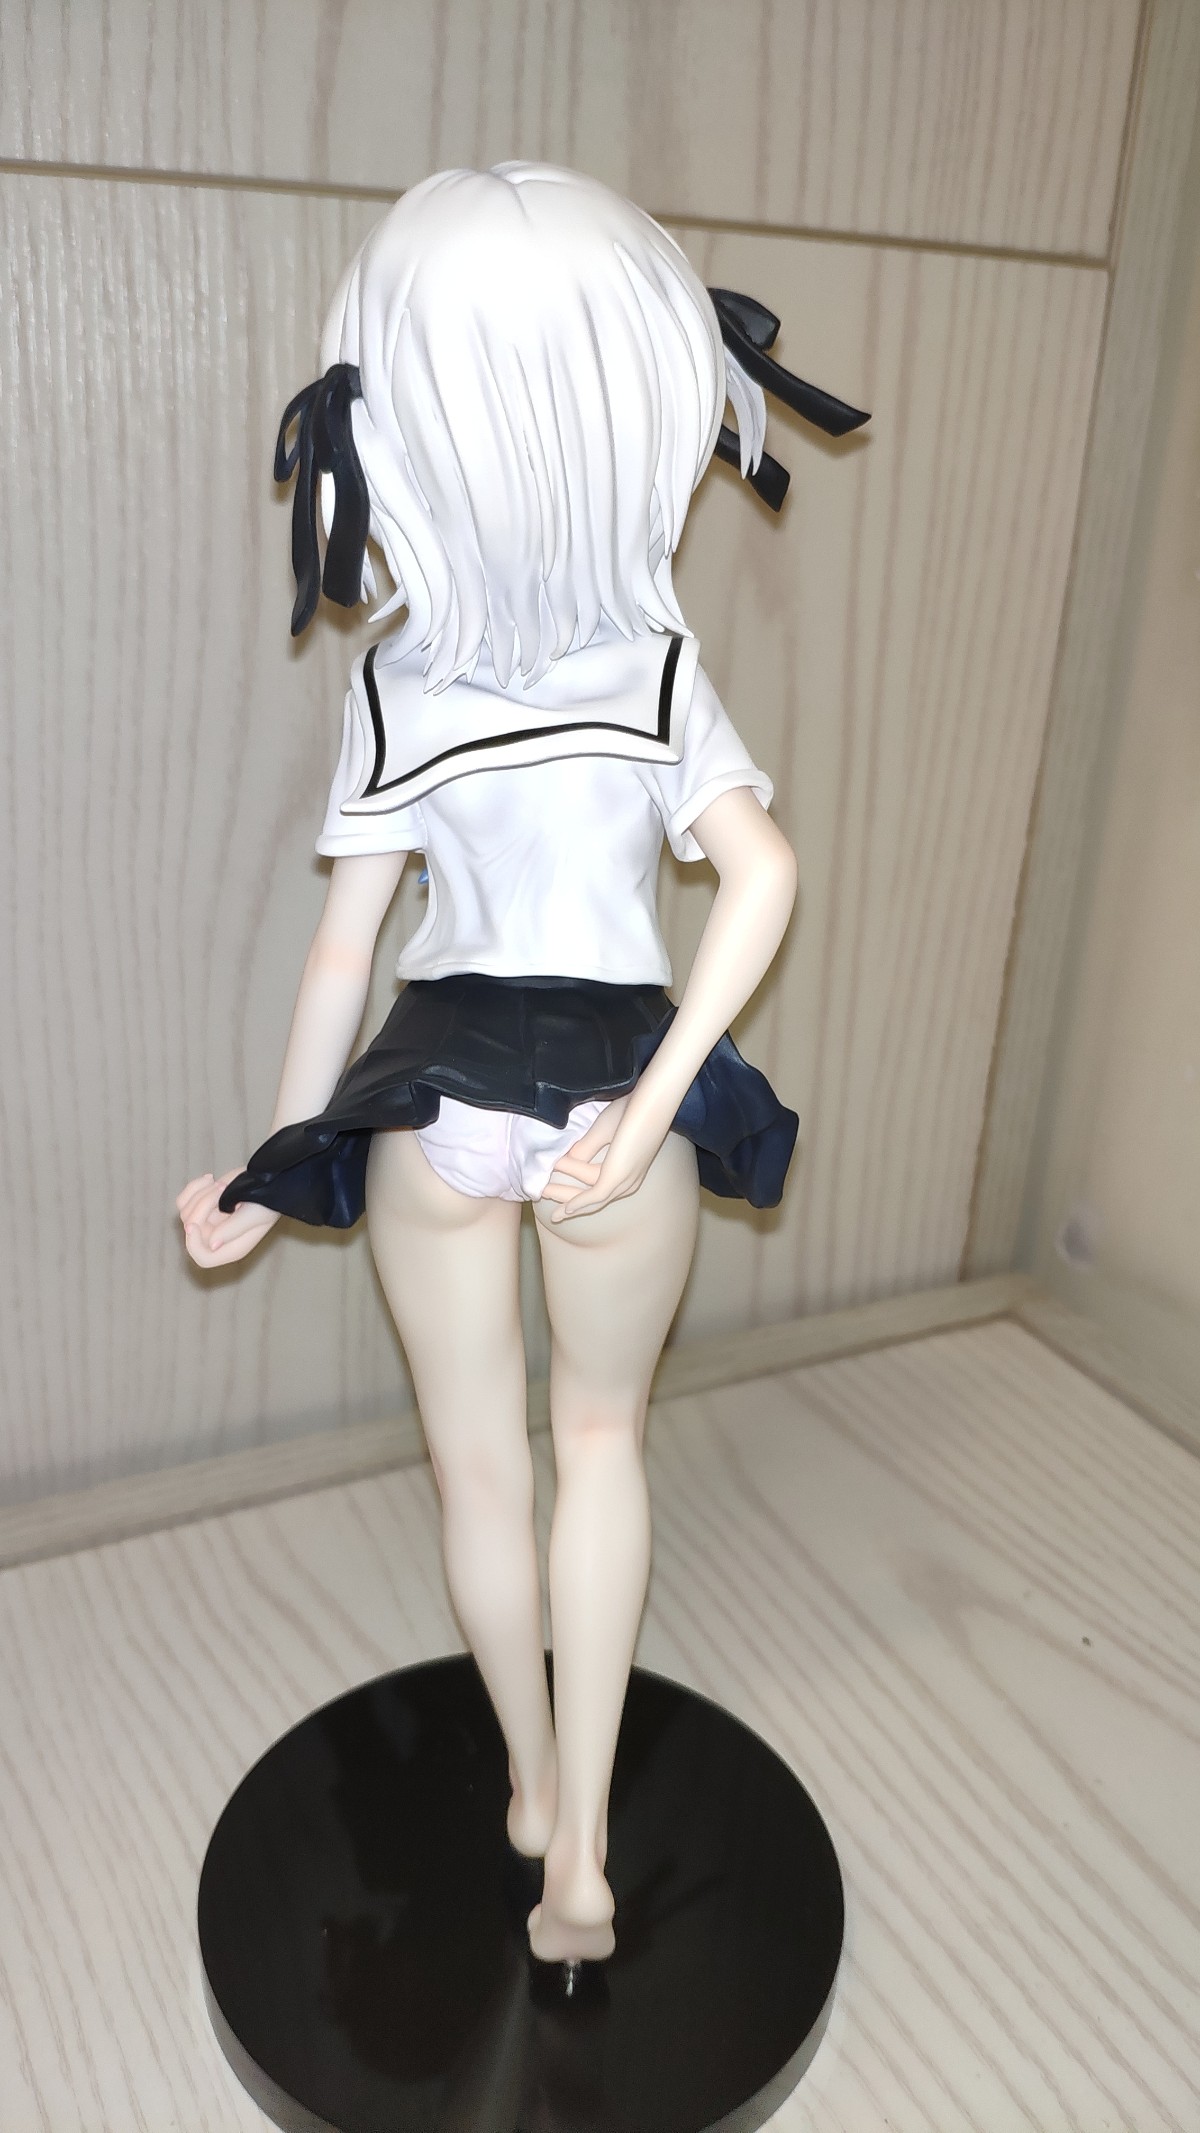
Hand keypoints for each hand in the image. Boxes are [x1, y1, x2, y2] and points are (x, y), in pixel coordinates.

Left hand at [176, 1170, 280, 1267]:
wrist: (268, 1181)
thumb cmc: (267, 1201)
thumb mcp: (254, 1215)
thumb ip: (233, 1230)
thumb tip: (212, 1245)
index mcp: (231, 1248)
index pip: (203, 1258)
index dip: (194, 1244)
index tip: (193, 1224)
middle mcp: (216, 1239)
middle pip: (192, 1229)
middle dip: (203, 1205)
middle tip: (222, 1187)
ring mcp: (207, 1223)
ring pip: (185, 1212)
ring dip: (202, 1193)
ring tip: (223, 1183)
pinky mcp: (201, 1207)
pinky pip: (183, 1200)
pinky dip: (194, 1187)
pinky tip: (211, 1178)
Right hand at [541, 1092, 670, 1221]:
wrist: (650, 1103)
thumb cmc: (633, 1112)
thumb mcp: (604, 1132)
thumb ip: (587, 1148)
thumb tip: (567, 1159)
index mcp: (630, 1173)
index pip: (597, 1186)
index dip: (575, 1188)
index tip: (553, 1186)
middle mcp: (629, 1183)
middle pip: (592, 1198)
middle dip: (566, 1198)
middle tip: (544, 1196)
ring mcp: (624, 1183)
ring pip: (588, 1197)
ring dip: (564, 1194)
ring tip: (543, 1192)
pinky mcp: (617, 1178)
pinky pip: (593, 1196)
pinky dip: (576, 1202)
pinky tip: (564, 1208)